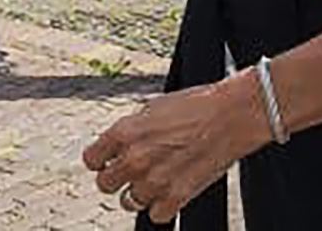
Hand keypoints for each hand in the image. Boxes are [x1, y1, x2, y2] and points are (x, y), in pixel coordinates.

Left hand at [82, 72, 269, 223]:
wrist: (230, 116)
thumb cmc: (196, 107)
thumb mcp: (151, 109)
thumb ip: (129, 131)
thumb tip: (118, 144)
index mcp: (124, 132)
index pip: (91, 160)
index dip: (100, 161)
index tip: (107, 162)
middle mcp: (135, 158)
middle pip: (105, 184)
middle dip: (116, 179)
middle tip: (128, 174)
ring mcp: (155, 180)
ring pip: (128, 202)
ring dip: (139, 194)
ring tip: (153, 182)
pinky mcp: (177, 196)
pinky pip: (156, 215)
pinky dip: (162, 207)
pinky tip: (168, 193)